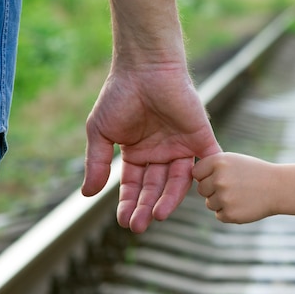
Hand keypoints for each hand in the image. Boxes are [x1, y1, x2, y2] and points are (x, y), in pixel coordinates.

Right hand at [82, 64, 220, 232]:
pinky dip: (206, 178)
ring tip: (158, 215)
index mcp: (138, 153)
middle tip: (138, 226)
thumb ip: (96, 163)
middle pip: (155, 187)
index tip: (124, 221)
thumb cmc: (120, 95)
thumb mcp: (101, 132)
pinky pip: (208, 162)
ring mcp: (182, 146)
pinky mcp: (201, 137)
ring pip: (178, 181)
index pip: (134, 185)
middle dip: (146, 207)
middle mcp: (160, 153)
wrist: (145, 68)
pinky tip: (199, 196)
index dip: (129, 203)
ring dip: (169, 199)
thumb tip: (86, 194)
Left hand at [193, 152, 276, 223]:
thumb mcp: (233, 160)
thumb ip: (211, 166)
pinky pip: (219, 215)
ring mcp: (224, 197)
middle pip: (201, 190)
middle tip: (234, 187)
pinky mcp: (230, 214)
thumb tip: (192, 177)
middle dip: (213, 190)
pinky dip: (229, 212)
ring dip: (221, 202)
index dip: (207, 176)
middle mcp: (219, 179)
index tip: (221, 176)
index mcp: (218, 161)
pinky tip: (243, 204)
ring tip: (240, 195)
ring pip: (210, 203)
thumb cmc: (253, 172)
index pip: (197, 173)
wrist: (277, 187)